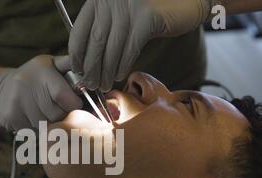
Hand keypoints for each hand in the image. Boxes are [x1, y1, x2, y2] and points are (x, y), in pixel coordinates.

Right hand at [0, 55, 82, 130]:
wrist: (3, 88)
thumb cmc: (36, 77)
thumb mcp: (52, 65)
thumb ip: (71, 67)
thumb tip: (91, 70)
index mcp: (43, 72)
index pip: (64, 97)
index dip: (74, 105)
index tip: (74, 104)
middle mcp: (27, 85)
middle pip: (56, 115)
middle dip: (62, 116)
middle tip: (58, 109)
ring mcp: (17, 103)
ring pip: (46, 126)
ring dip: (50, 124)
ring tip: (44, 113)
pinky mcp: (10, 117)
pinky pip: (33, 132)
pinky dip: (37, 129)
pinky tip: (33, 118)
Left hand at [69, 0, 215, 91]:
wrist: (185, 0)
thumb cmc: (149, 12)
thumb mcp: (119, 16)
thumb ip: (102, 31)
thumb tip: (83, 62)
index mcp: (98, 0)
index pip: (78, 32)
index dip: (76, 56)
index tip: (78, 72)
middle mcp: (110, 1)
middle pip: (94, 43)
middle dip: (91, 69)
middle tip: (90, 85)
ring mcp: (128, 8)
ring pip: (111, 49)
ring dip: (106, 72)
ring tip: (104, 85)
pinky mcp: (146, 18)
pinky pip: (129, 50)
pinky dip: (122, 66)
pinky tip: (119, 75)